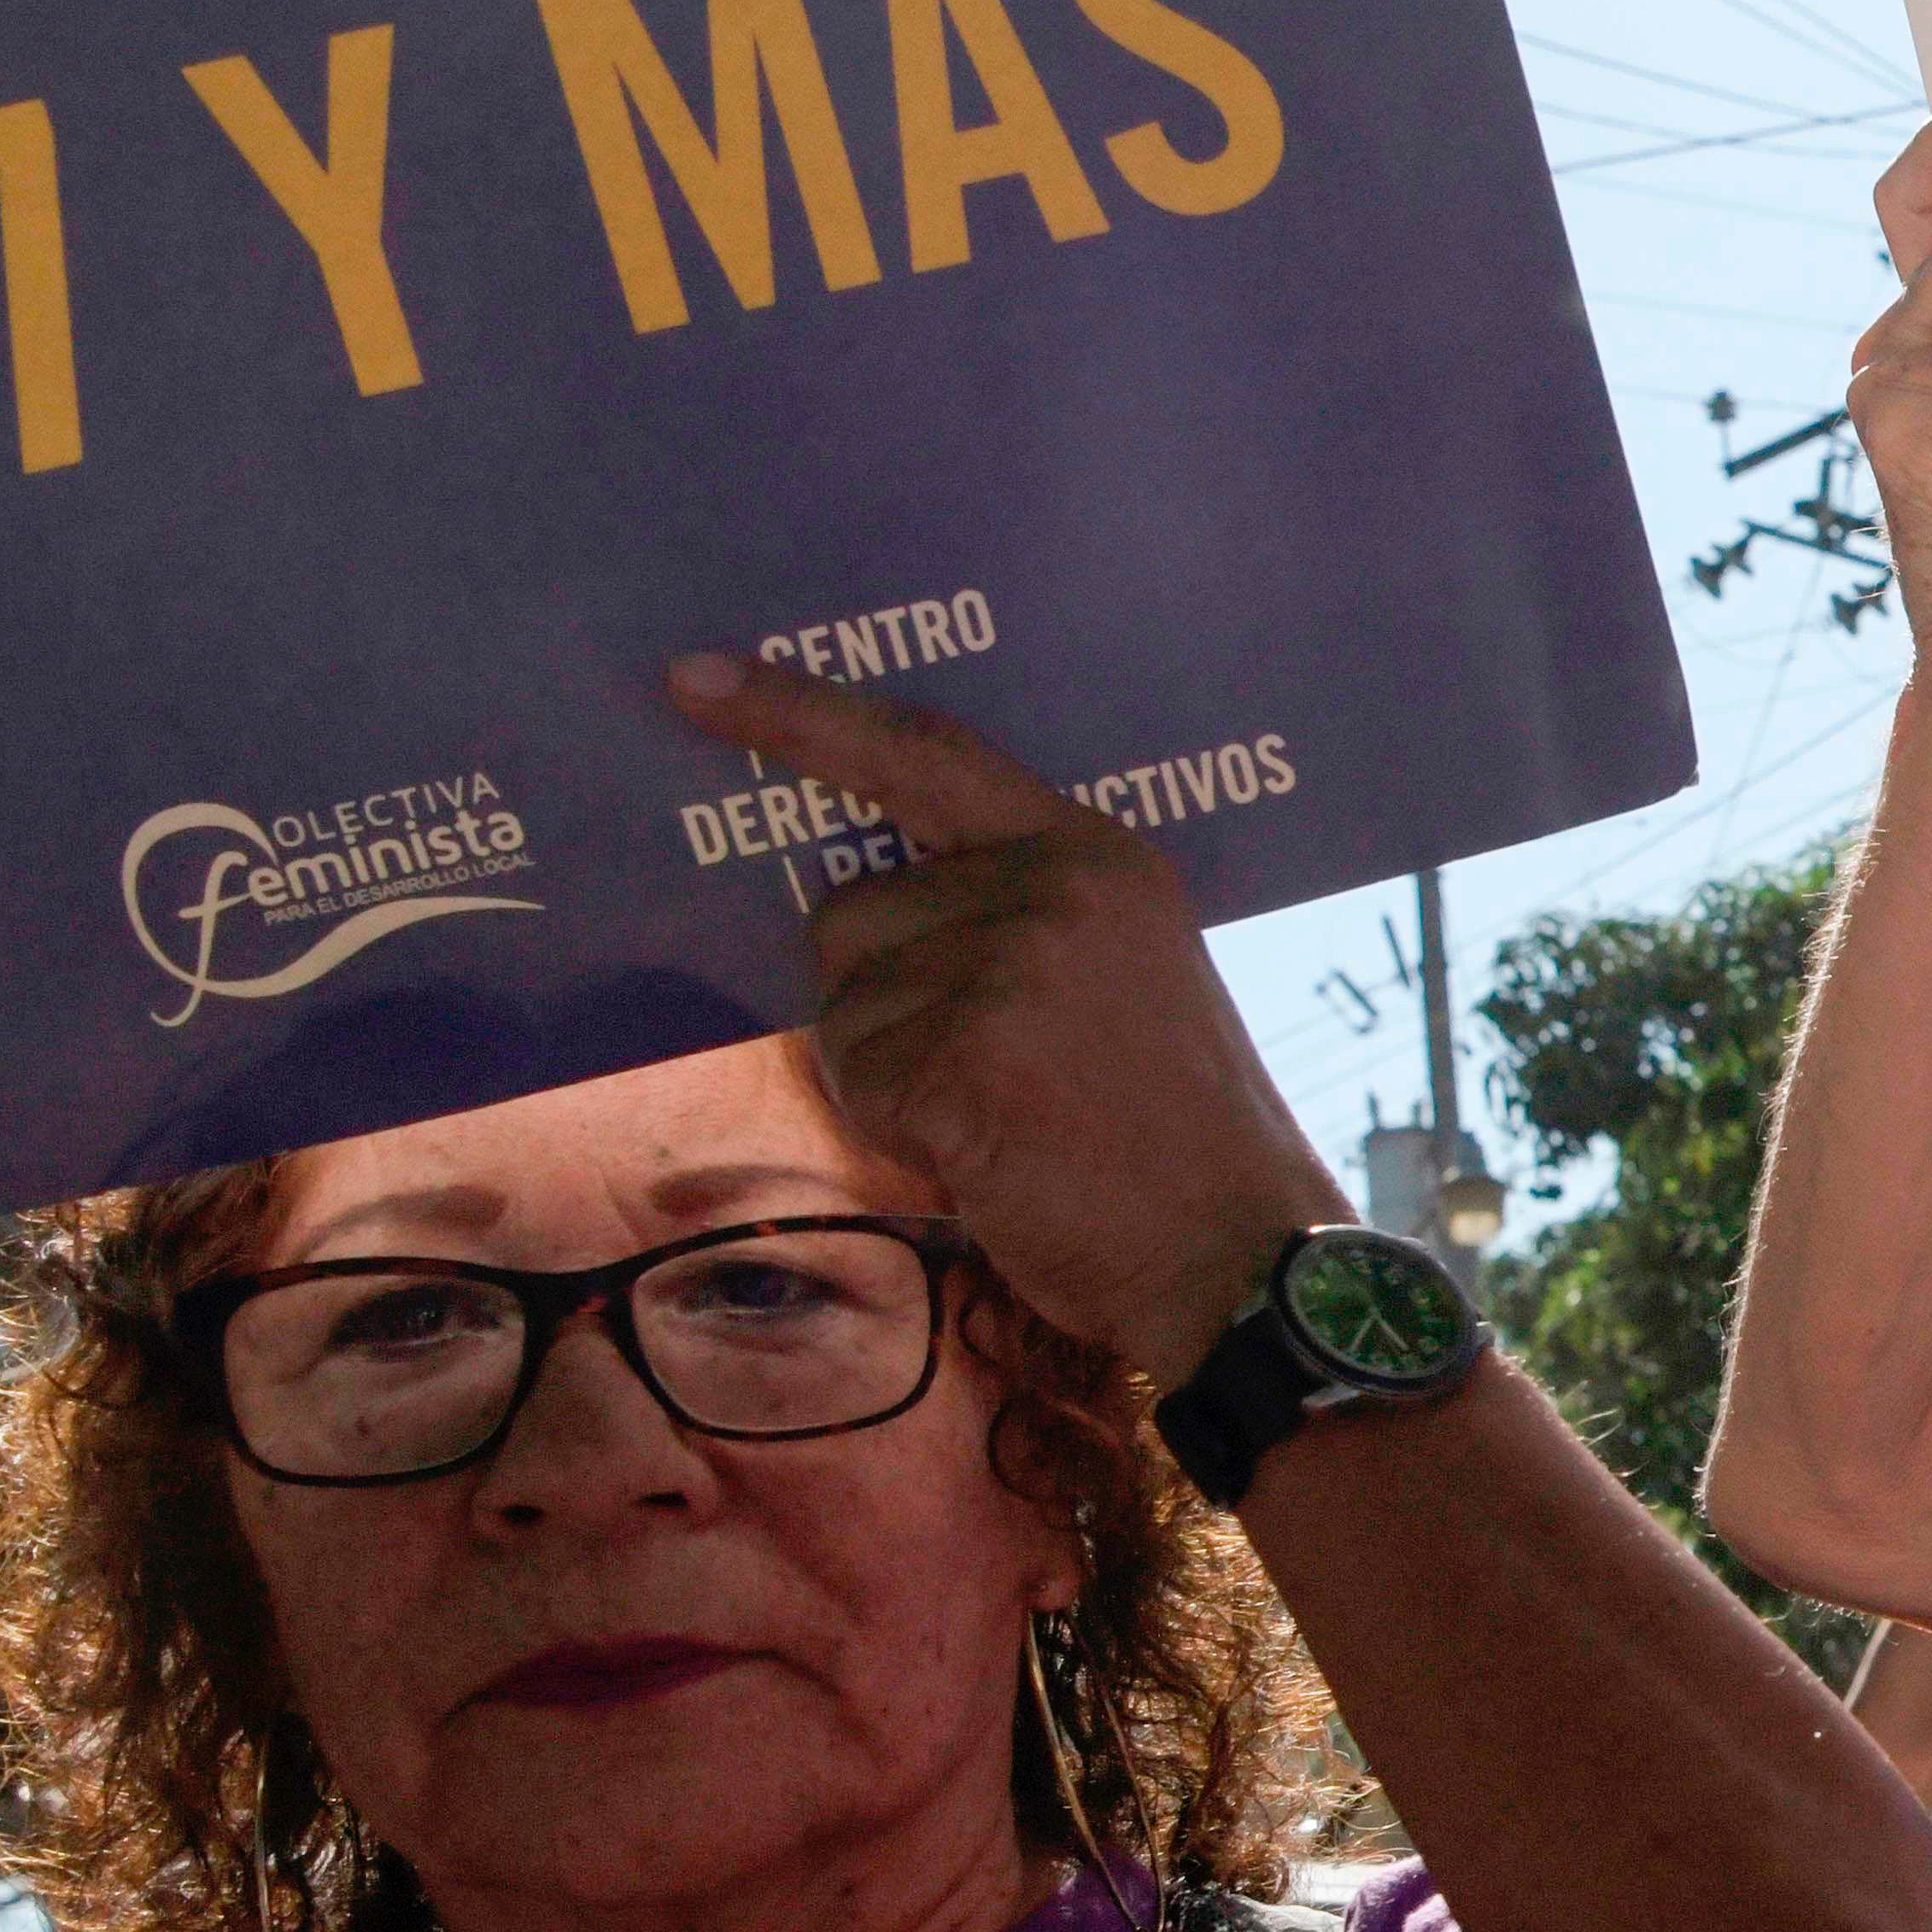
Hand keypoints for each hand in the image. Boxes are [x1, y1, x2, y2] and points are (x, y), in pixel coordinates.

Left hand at [663, 655, 1340, 1383]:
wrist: (1238, 1251)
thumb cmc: (1174, 1134)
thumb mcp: (1123, 973)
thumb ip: (1017, 912)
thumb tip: (862, 911)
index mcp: (1095, 854)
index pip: (922, 753)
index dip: (799, 715)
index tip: (693, 680)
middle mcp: (1051, 889)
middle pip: (851, 913)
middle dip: (882, 998)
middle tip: (995, 1073)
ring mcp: (1009, 970)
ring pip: (842, 1005)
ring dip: (889, 1073)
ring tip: (1004, 1119)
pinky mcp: (966, 1058)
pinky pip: (857, 1079)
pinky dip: (902, 1130)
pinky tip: (994, 1155)